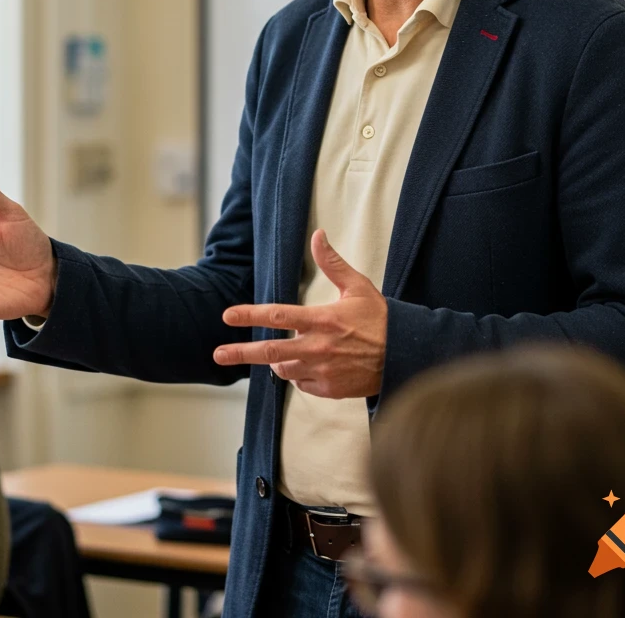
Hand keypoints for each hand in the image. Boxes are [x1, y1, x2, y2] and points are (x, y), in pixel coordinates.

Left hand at [213, 230, 386, 398]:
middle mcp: (319, 347)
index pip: (278, 316)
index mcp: (322, 320)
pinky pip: (302, 384)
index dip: (250, 315)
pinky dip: (299, 376)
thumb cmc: (381, 318)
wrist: (406, 356)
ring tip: (279, 356)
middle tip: (218, 354)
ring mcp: (324, 371)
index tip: (228, 316)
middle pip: (270, 352)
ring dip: (276, 363)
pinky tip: (308, 366)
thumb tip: (318, 235)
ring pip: (284, 370)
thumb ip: (332, 263)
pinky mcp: (331, 390)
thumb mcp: (357, 287)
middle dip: (241, 353)